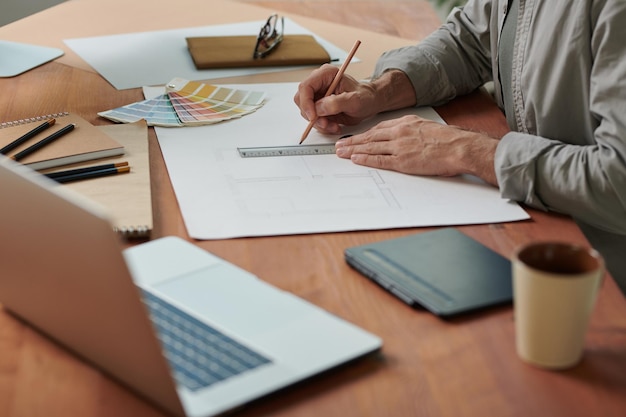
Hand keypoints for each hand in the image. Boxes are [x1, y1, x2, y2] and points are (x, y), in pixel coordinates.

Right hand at [294, 64, 378, 133]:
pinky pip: (312, 119)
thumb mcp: (354, 100)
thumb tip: (319, 108)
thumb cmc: (365, 97)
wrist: (369, 103)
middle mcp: (318, 83)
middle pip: (301, 100)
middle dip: (312, 115)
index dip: (306, 103)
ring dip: (318, 123)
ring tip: (334, 125)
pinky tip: (333, 125)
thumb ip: (336, 103)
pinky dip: (321, 125)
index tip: (313, 117)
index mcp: (326, 74)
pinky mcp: (318, 106)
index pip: (305, 87)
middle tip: (326, 123)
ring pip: (306, 112)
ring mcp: (317, 95)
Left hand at [335, 115, 498, 184]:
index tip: (353, 137)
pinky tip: (356, 159)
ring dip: (353, 150)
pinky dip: (366, 159)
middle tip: (338, 146)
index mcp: (406, 123)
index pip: (379, 128)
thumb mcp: (427, 126)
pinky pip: (380, 160)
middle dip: (352, 141)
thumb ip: (412, 130)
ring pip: (371, 148)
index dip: (363, 134)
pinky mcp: (403, 161)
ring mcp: (400, 147)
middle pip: (370, 137)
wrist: (460, 147)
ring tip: (341, 153)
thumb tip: (404, 135)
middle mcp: (400, 133)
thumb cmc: (449, 139)